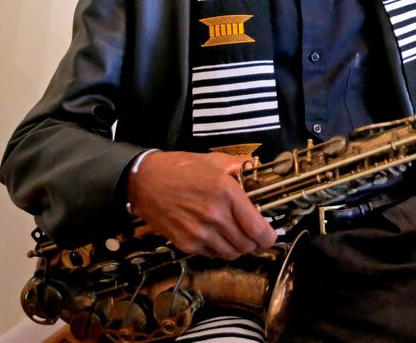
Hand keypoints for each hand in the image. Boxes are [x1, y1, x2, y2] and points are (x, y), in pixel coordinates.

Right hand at [126, 150, 276, 259]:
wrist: (145, 182)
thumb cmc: (180, 168)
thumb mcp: (213, 160)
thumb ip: (239, 166)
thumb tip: (258, 169)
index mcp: (226, 192)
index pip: (257, 228)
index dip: (269, 236)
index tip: (270, 234)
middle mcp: (215, 215)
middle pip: (247, 245)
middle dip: (255, 242)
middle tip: (254, 234)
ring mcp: (200, 233)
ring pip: (231, 254)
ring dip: (238, 248)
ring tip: (236, 236)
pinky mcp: (186, 244)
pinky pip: (212, 255)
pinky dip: (219, 250)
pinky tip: (217, 236)